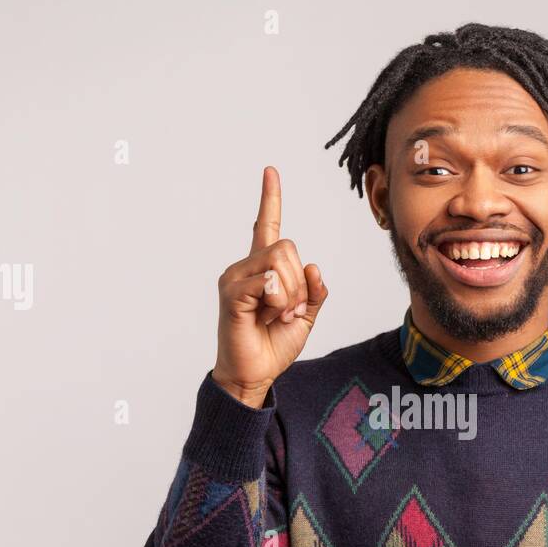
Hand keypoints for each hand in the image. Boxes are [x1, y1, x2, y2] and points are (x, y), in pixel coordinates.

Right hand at [211, 166, 329, 407]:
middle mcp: (246, 267)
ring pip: (280, 260)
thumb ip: (314, 290)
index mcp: (263, 269)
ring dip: (292, 293)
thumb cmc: (274, 345)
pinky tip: (269, 317)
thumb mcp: (306, 315)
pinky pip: (269, 281)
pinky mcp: (232, 292)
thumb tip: (313, 266)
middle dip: (301, 282)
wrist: (255, 374)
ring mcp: (235, 277)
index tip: (270, 172)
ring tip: (279, 316)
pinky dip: (280, 301)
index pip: (266, 226)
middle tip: (291, 310)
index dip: (270, 199)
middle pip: (287, 246)